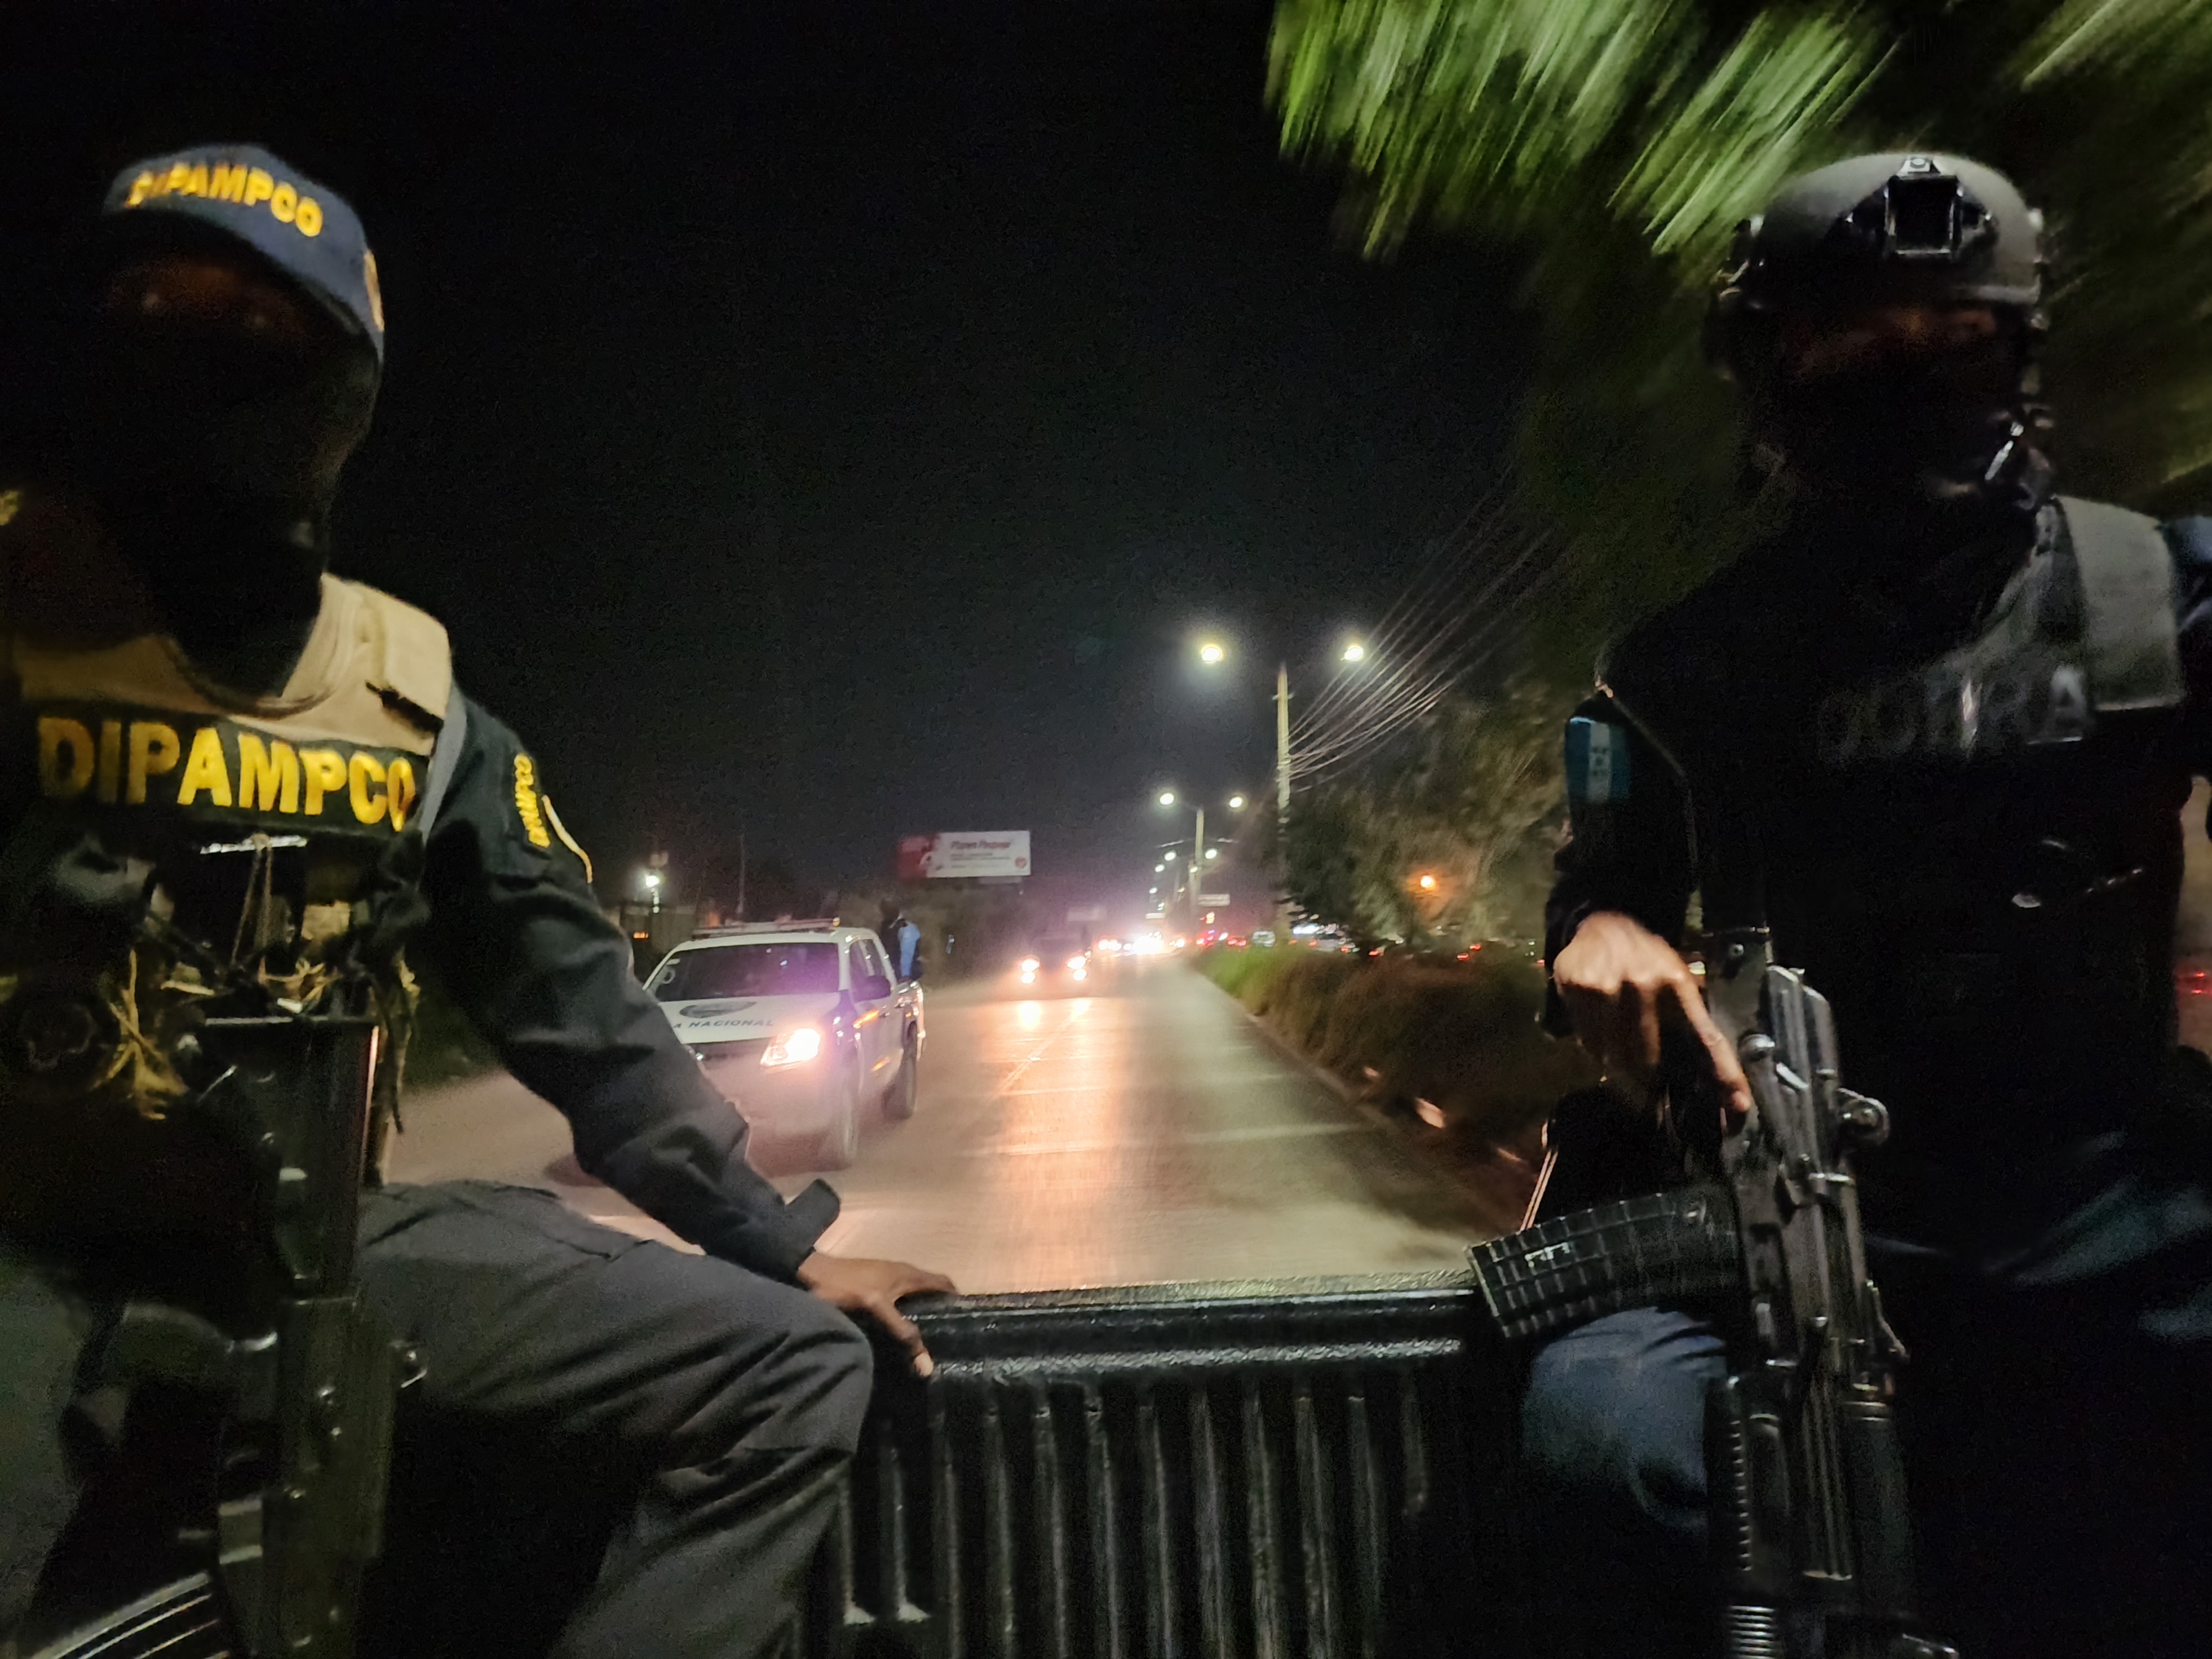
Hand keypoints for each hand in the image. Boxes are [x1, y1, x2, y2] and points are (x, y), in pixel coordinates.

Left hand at [797, 1252, 957, 1376]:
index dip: (957, 1298)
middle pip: (931, 1289)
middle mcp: (903, 1272)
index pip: (944, 1282)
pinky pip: (901, 1299)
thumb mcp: (877, 1307)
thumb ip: (902, 1331)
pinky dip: (908, 1313)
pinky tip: (902, 1332)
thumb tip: (927, 1363)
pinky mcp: (875, 1287)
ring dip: (925, 1311)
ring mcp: (888, 1278)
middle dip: (942, 1308)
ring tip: (930, 1338)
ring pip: (915, 1294)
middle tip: (949, 1336)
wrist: (812, 1272)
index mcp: (909, 1273)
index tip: (967, 1320)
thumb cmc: (847, 1285)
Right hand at [1551, 911, 1753, 1126]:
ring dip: (1615, 1061)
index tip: (1738, 1107)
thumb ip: (1690, 1018)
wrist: (1603, 922)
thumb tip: (1710, 1066)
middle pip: (1647, 1060)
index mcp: (1678, 985)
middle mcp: (1642, 985)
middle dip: (1648, 1078)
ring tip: (1617, 1042)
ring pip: (1611, 1054)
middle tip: (1646, 1084)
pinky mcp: (1576, 988)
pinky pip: (1586, 1039)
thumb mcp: (1677, 978)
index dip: (1724, 1074)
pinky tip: (1598, 1024)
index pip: (1706, 1038)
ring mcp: (1605, 987)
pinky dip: (1593, 1044)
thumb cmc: (1647, 958)